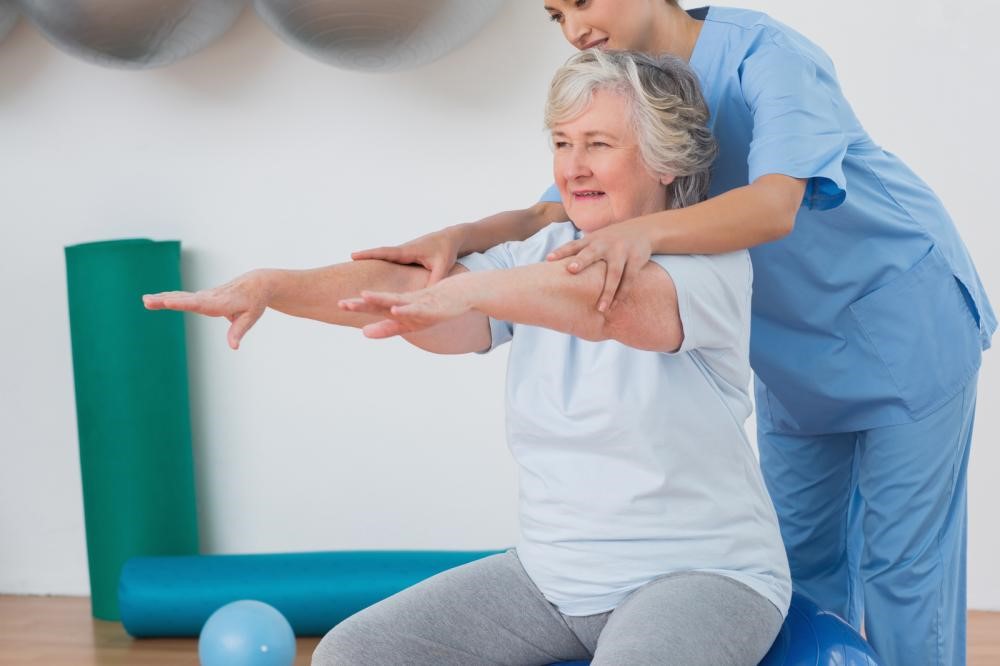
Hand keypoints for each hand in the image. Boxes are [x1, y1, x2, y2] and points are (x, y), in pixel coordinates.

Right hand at [142, 270, 271, 349]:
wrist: (256, 284)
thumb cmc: (254, 302)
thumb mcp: (251, 317)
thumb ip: (239, 331)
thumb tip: (233, 347)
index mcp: (221, 303)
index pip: (199, 304)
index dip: (183, 303)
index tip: (168, 301)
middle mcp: (210, 297)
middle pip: (185, 299)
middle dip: (166, 300)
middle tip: (147, 300)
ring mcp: (205, 296)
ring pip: (181, 296)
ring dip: (163, 298)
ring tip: (145, 300)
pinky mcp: (202, 296)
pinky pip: (183, 296)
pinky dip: (169, 296)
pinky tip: (156, 298)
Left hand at [338, 279, 472, 338]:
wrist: (460, 293)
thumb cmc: (432, 307)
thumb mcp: (408, 323)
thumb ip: (387, 328)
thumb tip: (363, 333)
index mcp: (398, 306)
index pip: (374, 306)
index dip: (358, 306)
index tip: (339, 304)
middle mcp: (404, 302)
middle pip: (380, 303)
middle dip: (362, 304)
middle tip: (341, 303)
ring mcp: (417, 303)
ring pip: (395, 301)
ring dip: (380, 299)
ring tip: (364, 296)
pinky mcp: (431, 307)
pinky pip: (416, 309)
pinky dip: (405, 309)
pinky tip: (396, 309)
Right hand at [351, 225, 466, 284]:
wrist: (450, 238)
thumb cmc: (447, 251)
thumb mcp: (443, 267)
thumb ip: (435, 281)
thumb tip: (427, 297)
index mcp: (408, 251)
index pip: (385, 252)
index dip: (369, 254)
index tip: (352, 256)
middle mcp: (402, 250)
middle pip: (378, 255)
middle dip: (363, 258)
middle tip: (343, 264)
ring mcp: (402, 254)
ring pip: (383, 259)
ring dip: (368, 262)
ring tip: (350, 272)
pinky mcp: (405, 258)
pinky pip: (389, 262)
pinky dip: (378, 265)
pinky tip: (369, 276)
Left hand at [545, 217, 653, 311]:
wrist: (643, 229)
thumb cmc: (611, 239)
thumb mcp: (596, 240)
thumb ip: (580, 251)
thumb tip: (552, 266)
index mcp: (591, 240)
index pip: (573, 245)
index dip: (561, 252)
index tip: (548, 259)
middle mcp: (605, 244)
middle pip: (592, 253)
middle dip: (581, 261)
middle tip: (571, 270)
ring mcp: (621, 251)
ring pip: (613, 274)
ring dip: (607, 292)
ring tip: (600, 309)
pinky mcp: (635, 259)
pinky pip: (628, 279)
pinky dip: (622, 293)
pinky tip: (615, 305)